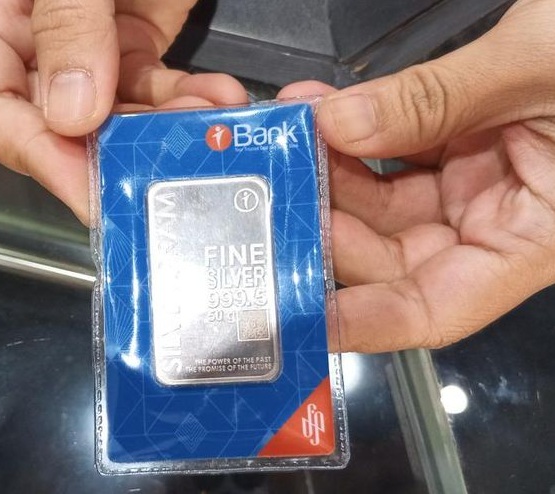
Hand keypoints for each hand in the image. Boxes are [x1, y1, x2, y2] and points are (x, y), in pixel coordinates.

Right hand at [0, 0, 246, 222]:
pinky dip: (185, 100)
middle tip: (164, 168)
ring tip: (207, 123)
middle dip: (113, 152)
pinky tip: (216, 96)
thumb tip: (73, 113)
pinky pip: (154, 87)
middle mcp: (29, 37)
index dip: (37, 156)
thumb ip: (65, 21)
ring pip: (116, 114)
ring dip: (163, 129)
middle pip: (56, 125)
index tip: (91, 187)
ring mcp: (86, 39)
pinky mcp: (135, 33)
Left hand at [280, 0, 554, 352]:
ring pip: (381, 200)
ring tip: (294, 132)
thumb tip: (342, 124)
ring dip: (332, 167)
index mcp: (537, 240)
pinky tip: (322, 107)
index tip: (300, 308)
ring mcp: (479, 183)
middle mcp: (500, 222)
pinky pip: (394, 151)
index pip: (435, 309)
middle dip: (329, 220)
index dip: (364, 319)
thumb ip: (436, 100)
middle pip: (390, 253)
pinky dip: (355, 130)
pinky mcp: (464, 144)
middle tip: (282, 184)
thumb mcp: (537, 67)